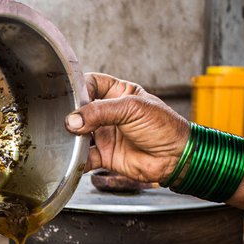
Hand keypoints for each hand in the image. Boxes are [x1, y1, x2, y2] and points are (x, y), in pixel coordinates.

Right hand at [65, 73, 187, 183]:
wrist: (175, 157)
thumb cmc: (163, 127)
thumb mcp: (132, 108)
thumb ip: (100, 112)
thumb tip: (73, 120)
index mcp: (119, 93)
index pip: (92, 84)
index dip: (80, 88)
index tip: (70, 95)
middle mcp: (110, 114)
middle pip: (81, 110)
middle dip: (72, 115)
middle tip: (68, 120)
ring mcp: (106, 135)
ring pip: (80, 135)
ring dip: (72, 137)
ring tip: (69, 138)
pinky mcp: (105, 156)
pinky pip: (85, 157)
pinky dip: (77, 159)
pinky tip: (74, 157)